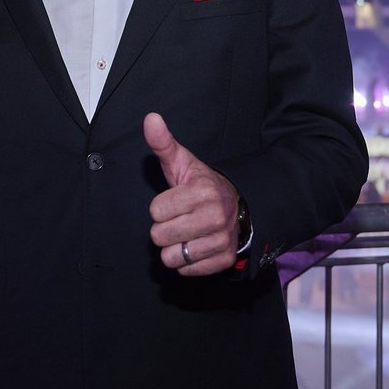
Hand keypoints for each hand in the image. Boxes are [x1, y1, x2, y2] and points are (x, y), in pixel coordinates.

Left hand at [145, 112, 240, 276]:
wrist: (237, 206)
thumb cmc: (200, 185)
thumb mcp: (182, 163)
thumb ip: (163, 143)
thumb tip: (150, 118)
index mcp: (202, 191)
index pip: (155, 211)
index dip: (160, 207)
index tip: (174, 202)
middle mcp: (215, 216)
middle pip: (160, 236)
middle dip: (164, 228)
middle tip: (178, 219)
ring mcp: (221, 240)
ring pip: (172, 257)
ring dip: (173, 247)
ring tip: (185, 233)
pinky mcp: (224, 259)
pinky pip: (187, 270)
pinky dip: (186, 262)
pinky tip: (194, 245)